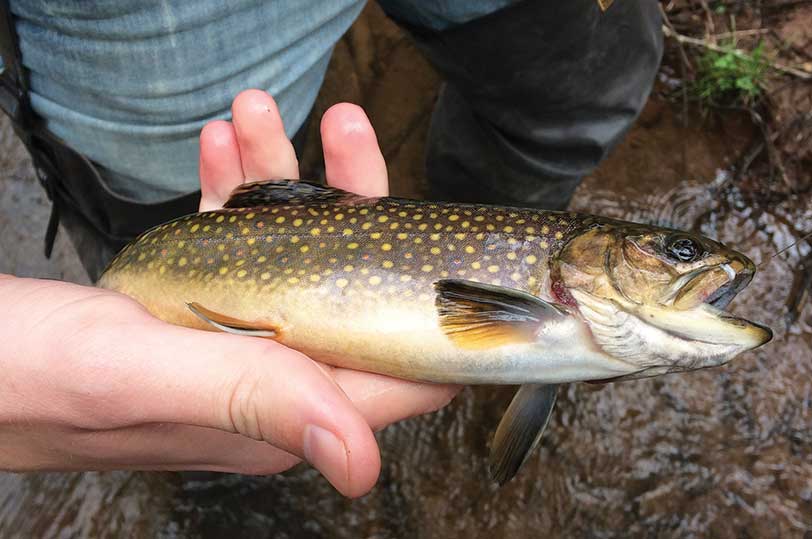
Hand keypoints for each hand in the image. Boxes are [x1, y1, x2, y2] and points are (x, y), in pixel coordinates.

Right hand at [0, 90, 458, 497]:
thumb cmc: (33, 381)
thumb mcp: (148, 376)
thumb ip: (260, 402)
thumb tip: (364, 466)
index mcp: (280, 409)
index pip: (396, 368)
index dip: (437, 312)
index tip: (447, 239)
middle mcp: (270, 377)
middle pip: (352, 284)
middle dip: (350, 196)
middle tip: (341, 126)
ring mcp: (232, 339)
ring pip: (290, 250)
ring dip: (279, 177)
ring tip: (255, 116)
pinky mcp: (192, 309)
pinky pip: (232, 244)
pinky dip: (229, 190)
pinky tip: (218, 147)